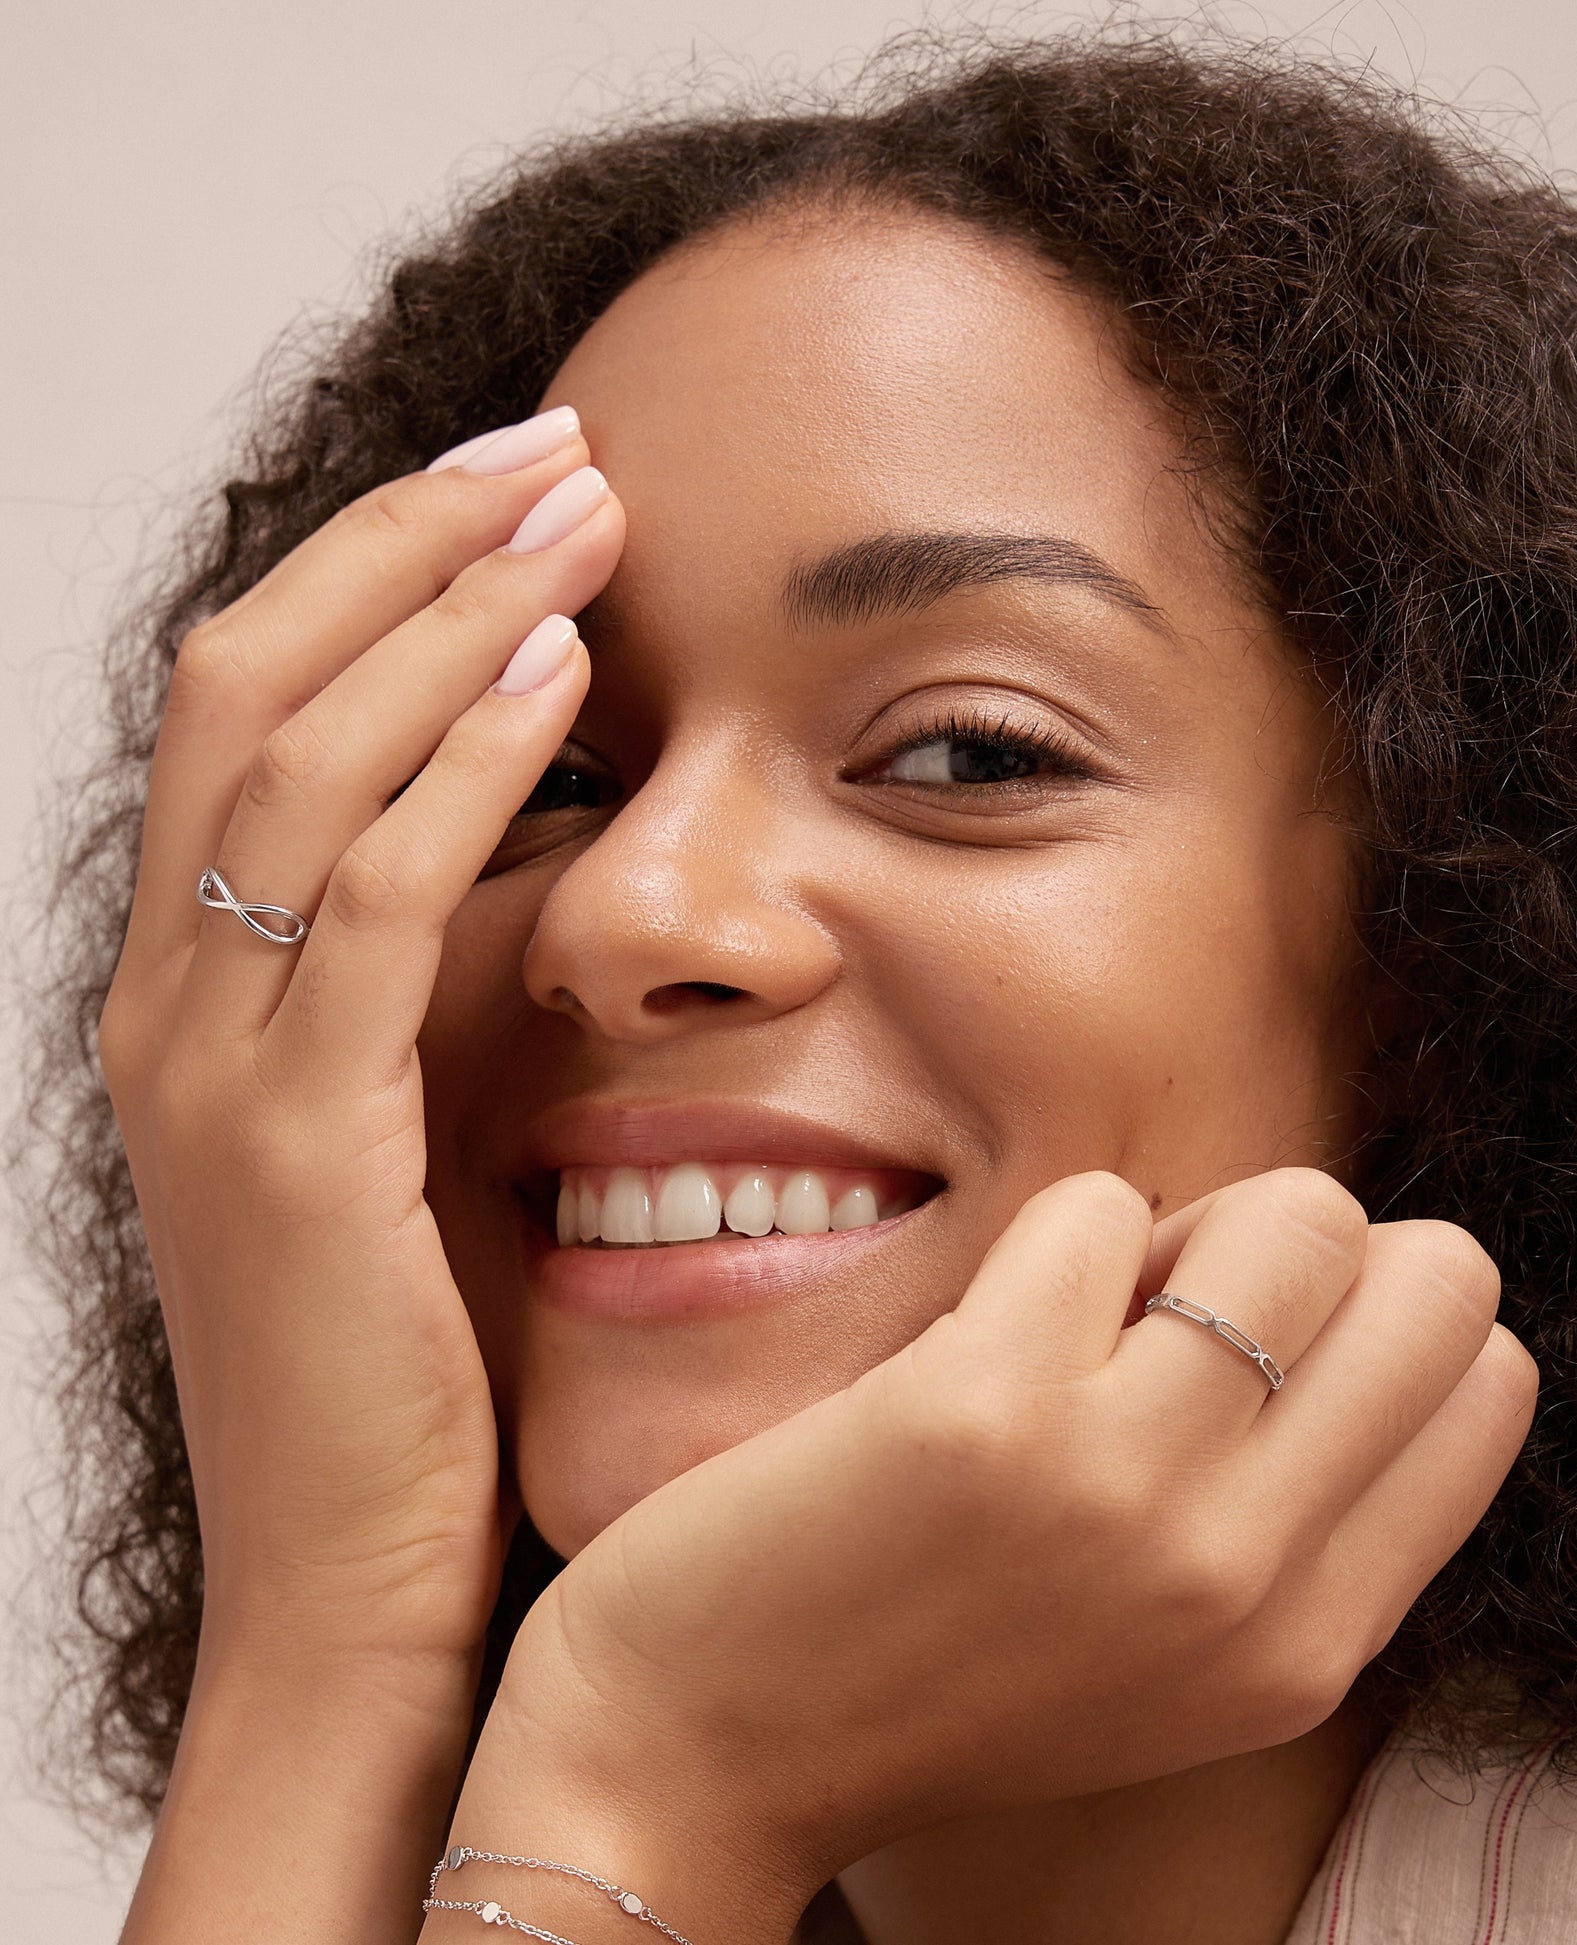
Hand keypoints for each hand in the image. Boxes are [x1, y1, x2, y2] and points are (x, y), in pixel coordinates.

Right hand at [99, 408, 621, 1675]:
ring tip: (582, 506)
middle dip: (407, 541)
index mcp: (192, 995)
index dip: (375, 574)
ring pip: (303, 756)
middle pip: (251, 681)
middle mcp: (167, 1003)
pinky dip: (466, 764)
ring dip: (447, 608)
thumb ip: (438, 999)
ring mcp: (213, 1065)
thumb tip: (559, 851)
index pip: (252, 709)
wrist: (356, 1598)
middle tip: (557, 444)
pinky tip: (568, 676)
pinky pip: (380, 895)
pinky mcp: (299, 1141)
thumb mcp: (407, 1145)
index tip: (516, 490)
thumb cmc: (411, 1380)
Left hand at [464, 1169, 1535, 1938]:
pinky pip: (1099, 1204)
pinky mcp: (992, 1405)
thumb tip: (1355, 1287)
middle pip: (1437, 1274)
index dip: (1381, 1319)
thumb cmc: (937, 1672)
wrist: (703, 1754)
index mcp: (1312, 1643)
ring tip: (1086, 1318)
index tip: (1266, 1351)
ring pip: (1298, 1212)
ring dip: (1187, 1227)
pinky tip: (981, 1331)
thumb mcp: (1171, 1656)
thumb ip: (1293, 1515)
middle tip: (1186, 1315)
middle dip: (1314, 1253)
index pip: (1492, 1382)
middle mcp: (1249, 1574)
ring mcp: (1127, 1487)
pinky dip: (1049, 1236)